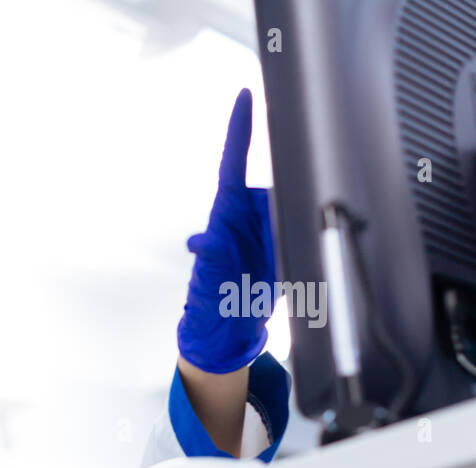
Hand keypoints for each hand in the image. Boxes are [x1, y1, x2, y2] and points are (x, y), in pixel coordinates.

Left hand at [177, 88, 276, 374]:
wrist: (230, 328)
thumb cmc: (210, 299)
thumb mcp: (208, 279)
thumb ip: (209, 257)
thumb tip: (200, 242)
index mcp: (226, 210)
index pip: (233, 159)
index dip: (240, 127)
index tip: (245, 95)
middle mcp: (248, 211)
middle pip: (275, 179)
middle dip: (288, 188)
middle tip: (276, 232)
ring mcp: (269, 224)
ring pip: (294, 202)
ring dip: (298, 218)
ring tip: (279, 261)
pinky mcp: (286, 240)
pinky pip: (303, 227)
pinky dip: (309, 236)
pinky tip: (299, 257)